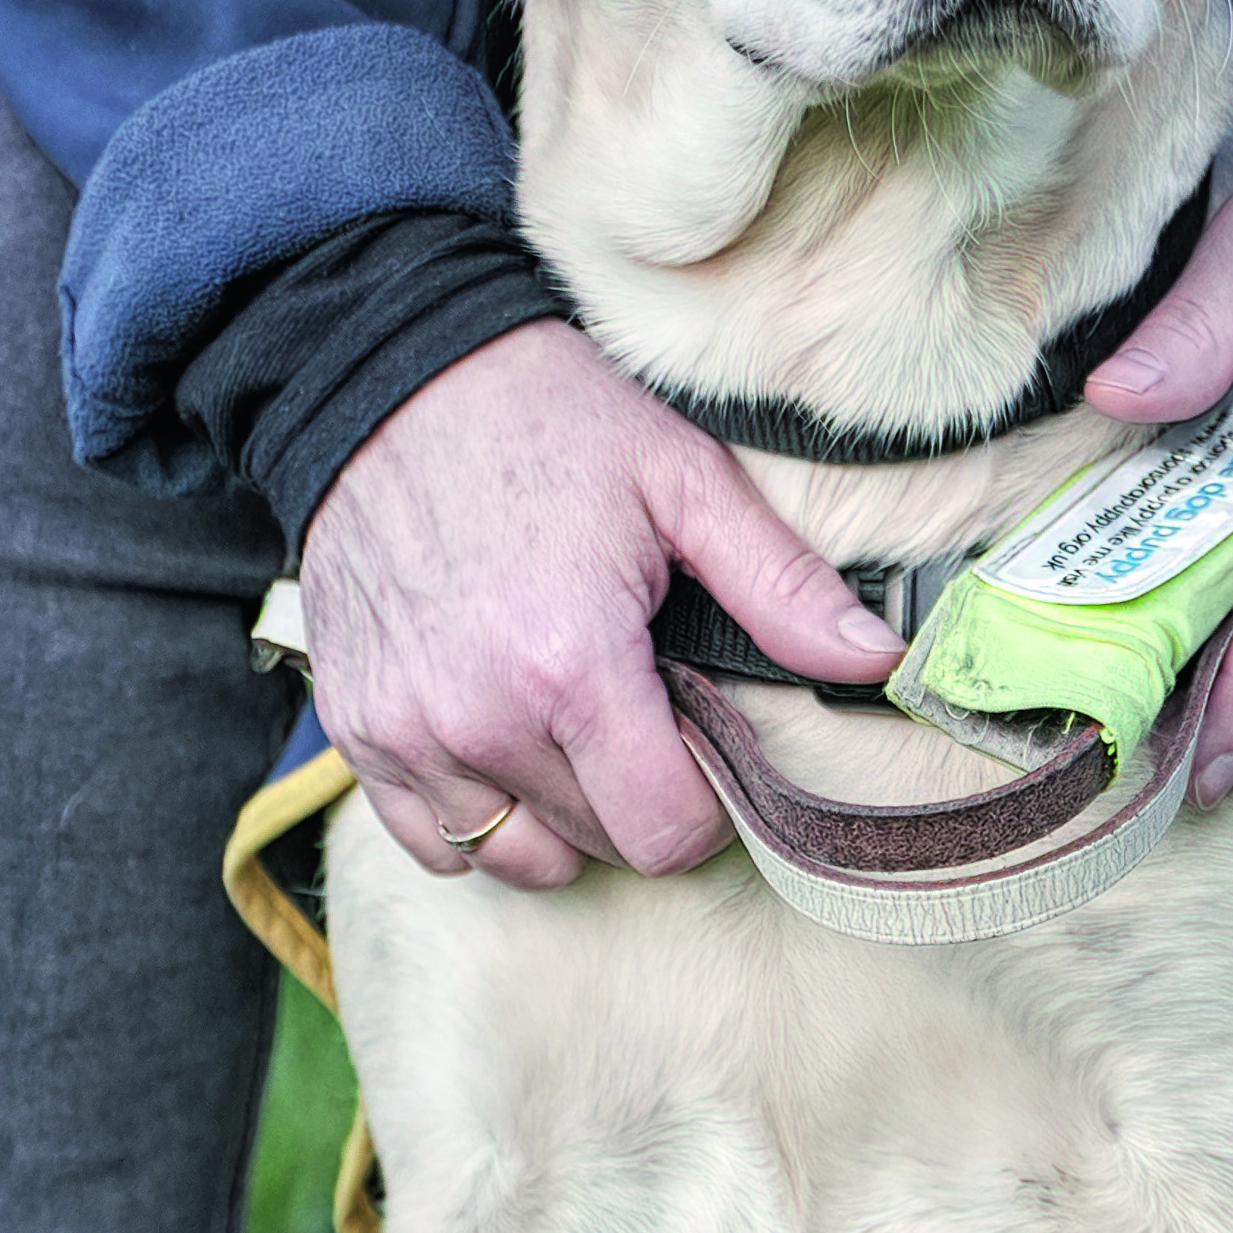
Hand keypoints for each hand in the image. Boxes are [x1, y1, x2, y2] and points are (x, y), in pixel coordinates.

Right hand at [296, 315, 902, 891]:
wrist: (391, 376)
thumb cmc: (547, 417)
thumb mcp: (680, 476)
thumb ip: (780, 583)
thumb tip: (877, 660)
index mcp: (571, 666)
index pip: (666, 835)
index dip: (706, 798)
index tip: (701, 733)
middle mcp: (478, 720)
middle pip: (597, 844)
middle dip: (634, 788)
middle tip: (636, 694)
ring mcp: (406, 732)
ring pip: (515, 856)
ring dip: (557, 810)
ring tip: (567, 711)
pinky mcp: (355, 727)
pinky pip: (431, 841)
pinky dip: (473, 807)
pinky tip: (498, 724)